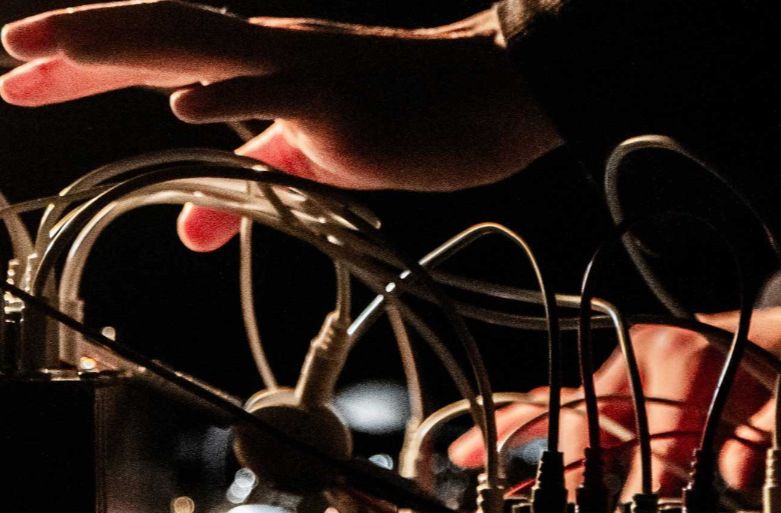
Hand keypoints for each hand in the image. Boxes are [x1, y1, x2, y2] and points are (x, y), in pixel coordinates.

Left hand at [0, 0, 560, 249]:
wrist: (488, 97)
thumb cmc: (406, 115)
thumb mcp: (312, 157)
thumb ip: (249, 179)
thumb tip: (190, 225)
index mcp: (264, 65)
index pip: (160, 53)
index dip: (89, 60)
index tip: (27, 71)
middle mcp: (273, 55)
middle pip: (162, 35)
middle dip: (81, 43)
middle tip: (11, 55)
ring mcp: (306, 74)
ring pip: (205, 47)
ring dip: (126, 48)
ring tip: (50, 52)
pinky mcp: (343, 106)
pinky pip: (281, 98)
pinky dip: (231, 100)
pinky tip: (184, 108)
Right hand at [449, 307, 780, 498]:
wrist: (778, 328)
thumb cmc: (776, 356)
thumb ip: (762, 430)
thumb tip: (729, 468)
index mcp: (680, 353)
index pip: (654, 427)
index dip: (649, 476)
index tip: (640, 506)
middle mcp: (637, 354)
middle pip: (590, 414)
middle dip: (571, 465)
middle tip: (542, 496)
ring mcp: (620, 362)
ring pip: (560, 402)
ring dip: (513, 430)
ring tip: (469, 453)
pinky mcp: (612, 375)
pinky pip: (562, 400)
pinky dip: (526, 420)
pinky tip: (491, 436)